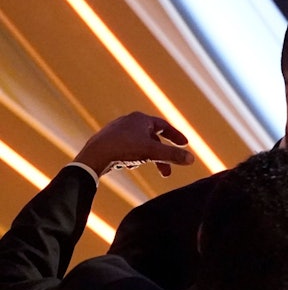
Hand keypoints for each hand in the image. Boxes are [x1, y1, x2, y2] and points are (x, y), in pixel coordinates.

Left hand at [72, 112, 194, 177]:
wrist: (94, 155)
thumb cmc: (124, 149)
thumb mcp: (153, 153)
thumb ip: (173, 155)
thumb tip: (191, 159)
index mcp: (140, 119)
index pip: (164, 126)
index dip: (176, 136)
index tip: (185, 145)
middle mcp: (129, 121)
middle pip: (153, 138)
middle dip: (163, 155)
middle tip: (168, 171)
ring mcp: (117, 130)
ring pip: (141, 145)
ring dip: (150, 158)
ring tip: (147, 170)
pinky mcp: (109, 141)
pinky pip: (128, 148)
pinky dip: (136, 157)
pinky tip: (130, 165)